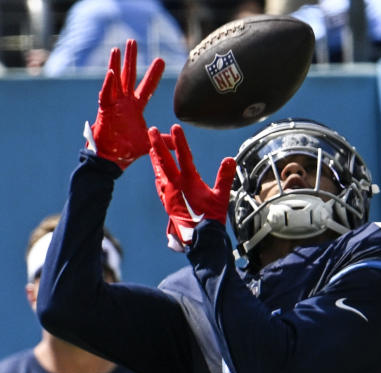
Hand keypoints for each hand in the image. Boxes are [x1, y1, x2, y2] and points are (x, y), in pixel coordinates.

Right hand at [89, 39, 164, 168]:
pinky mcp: (104, 110)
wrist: (112, 160)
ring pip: (115, 80)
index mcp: (135, 107)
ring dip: (116, 64)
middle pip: (129, 76)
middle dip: (131, 59)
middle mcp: (124, 102)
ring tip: (117, 48)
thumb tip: (180, 140)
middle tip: (134, 41)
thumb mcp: (150, 143)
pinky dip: (109, 83)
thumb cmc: (127, 150)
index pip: (147, 87)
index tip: (162, 60)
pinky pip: (106, 94)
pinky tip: (112, 71)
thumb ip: (165, 140)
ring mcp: (113, 104)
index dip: (153, 74)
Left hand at [148, 124, 236, 251]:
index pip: (184, 156)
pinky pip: (160, 186)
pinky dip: (158, 177)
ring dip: (156, 159)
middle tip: (150, 131)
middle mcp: (176, 185)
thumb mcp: (221, 196)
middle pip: (164, 161)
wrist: (199, 238)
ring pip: (159, 172)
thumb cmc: (211, 217)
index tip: (175, 127)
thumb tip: (230, 159)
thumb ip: (225, 177)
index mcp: (189, 181)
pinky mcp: (167, 203)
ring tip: (152, 149)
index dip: (180, 141)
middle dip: (157, 144)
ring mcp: (169, 194)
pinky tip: (158, 176)